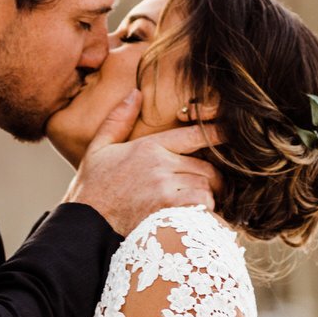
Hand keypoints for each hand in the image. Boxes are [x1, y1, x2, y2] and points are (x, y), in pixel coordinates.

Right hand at [66, 91, 222, 234]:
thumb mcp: (99, 148)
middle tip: (211, 186)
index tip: (231, 135)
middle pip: (207, 166)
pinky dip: (203, 212)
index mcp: (149, 147)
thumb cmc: (93, 188)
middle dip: (212, 177)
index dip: (217, 134)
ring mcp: (166, 188)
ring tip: (199, 203)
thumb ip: (118, 120)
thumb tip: (135, 93)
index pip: (194, 135)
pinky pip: (202, 206)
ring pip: (207, 187)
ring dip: (208, 196)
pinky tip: (194, 216)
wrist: (86, 223)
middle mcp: (161, 165)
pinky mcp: (169, 210)